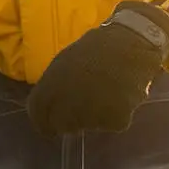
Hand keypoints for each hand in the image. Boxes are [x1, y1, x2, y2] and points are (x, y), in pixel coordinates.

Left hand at [26, 1, 168, 135]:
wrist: (131, 41)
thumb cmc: (97, 49)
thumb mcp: (66, 62)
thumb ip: (54, 86)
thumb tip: (51, 110)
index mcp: (50, 84)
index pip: (37, 115)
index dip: (44, 124)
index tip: (52, 127)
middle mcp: (65, 103)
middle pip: (63, 126)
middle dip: (72, 121)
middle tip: (88, 102)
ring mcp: (91, 113)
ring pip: (90, 126)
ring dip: (96, 115)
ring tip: (108, 89)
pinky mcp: (115, 120)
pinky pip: (113, 124)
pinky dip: (117, 114)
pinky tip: (122, 93)